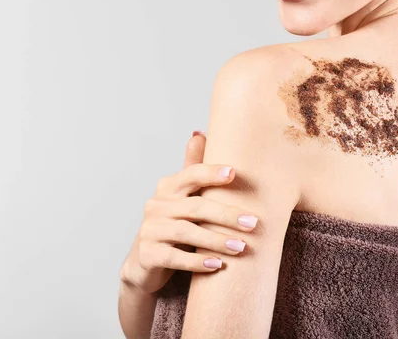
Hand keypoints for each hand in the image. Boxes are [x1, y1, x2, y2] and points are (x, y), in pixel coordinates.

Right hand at [119, 131, 258, 294]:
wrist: (145, 264)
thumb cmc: (172, 225)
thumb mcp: (181, 198)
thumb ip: (191, 169)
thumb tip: (199, 133)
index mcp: (167, 188)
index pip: (190, 175)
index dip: (211, 173)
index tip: (234, 173)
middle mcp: (155, 206)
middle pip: (196, 207)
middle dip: (227, 215)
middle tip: (253, 223)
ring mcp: (149, 230)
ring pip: (188, 233)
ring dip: (217, 241)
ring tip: (241, 247)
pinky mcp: (148, 254)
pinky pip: (176, 257)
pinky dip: (198, 262)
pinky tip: (218, 265)